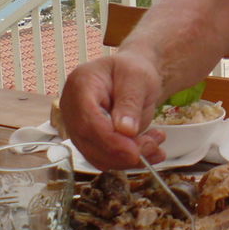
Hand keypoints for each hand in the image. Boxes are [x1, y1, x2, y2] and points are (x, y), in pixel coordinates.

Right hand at [59, 52, 166, 170]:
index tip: (134, 151)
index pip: (88, 121)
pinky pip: (106, 158)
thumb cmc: (133, 70)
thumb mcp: (138, 78)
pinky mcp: (89, 140)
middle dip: (124, 152)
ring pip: (98, 156)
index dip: (110, 140)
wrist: (132, 75)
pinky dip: (129, 160)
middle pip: (90, 142)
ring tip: (156, 141)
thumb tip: (125, 130)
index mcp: (80, 85)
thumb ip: (130, 102)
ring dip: (129, 158)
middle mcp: (72, 108)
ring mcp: (78, 126)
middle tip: (154, 145)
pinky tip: (150, 149)